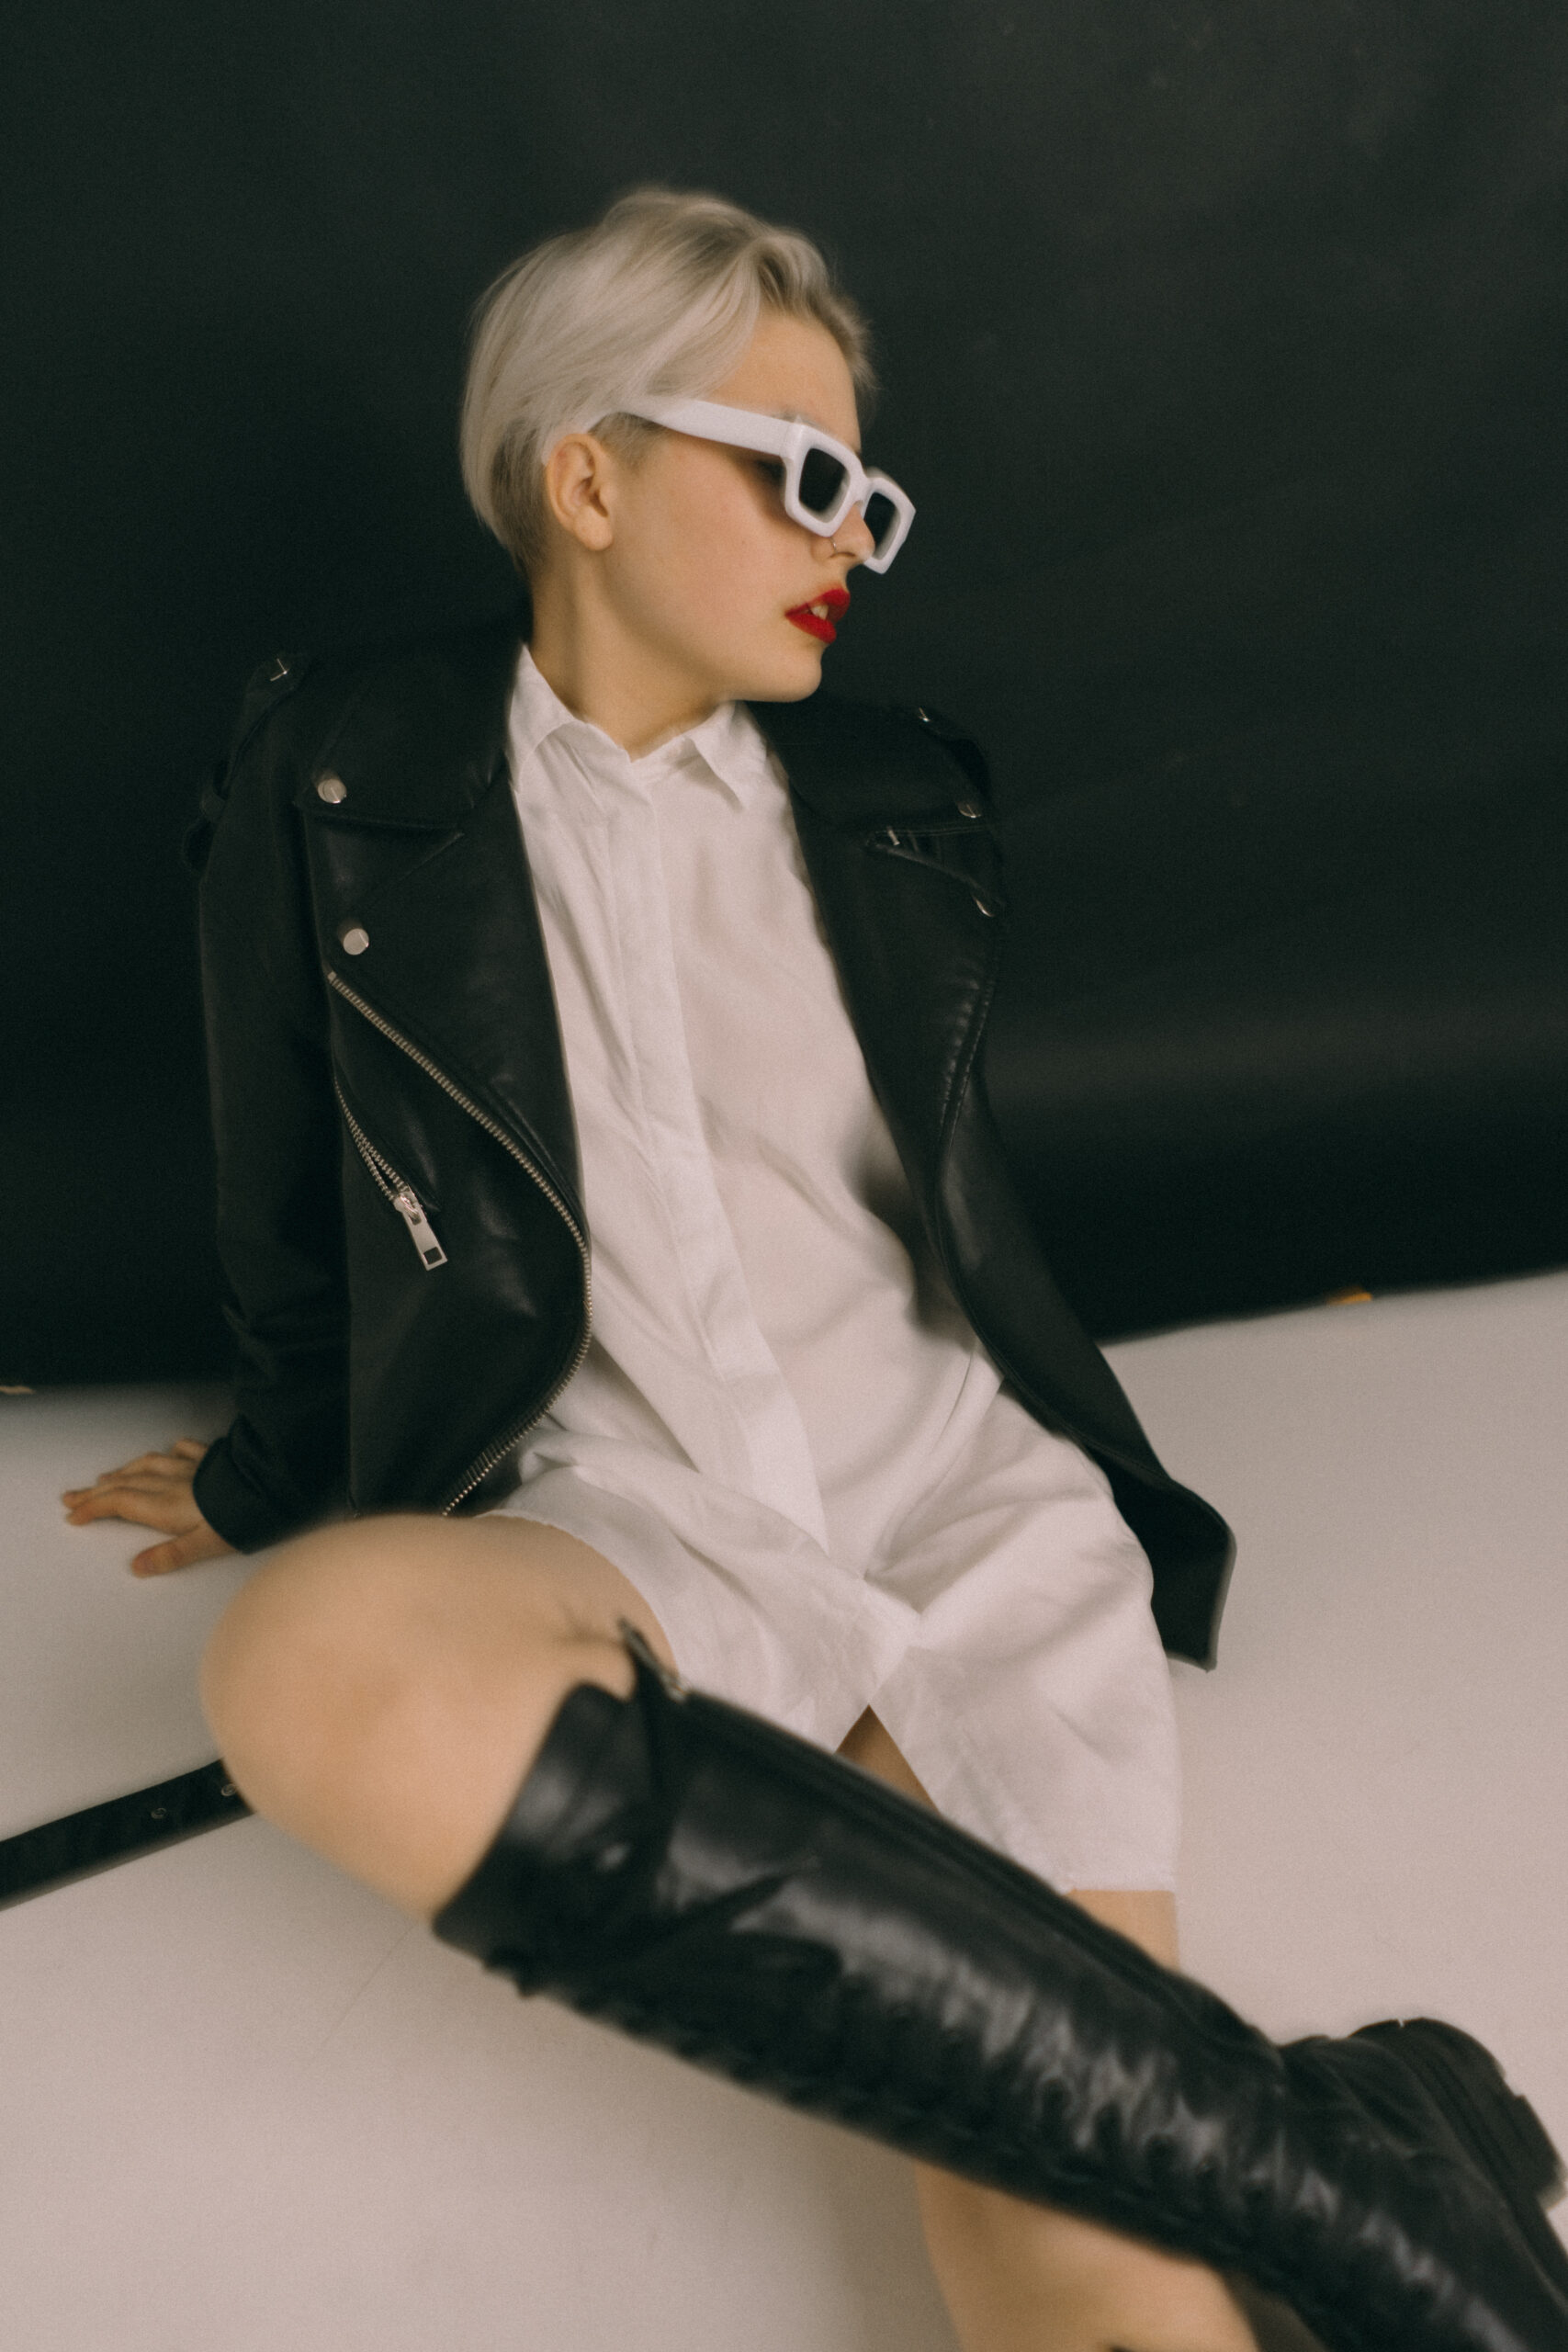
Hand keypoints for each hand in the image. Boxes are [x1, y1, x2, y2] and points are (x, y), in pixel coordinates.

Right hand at [61, 1438, 237, 1576]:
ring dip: (124, 1470)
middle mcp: (172, 1482)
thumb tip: (138, 1567)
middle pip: (125, 1484)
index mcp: (165, 1505)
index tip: (73, 1516)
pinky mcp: (212, 1459)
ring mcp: (192, 1467)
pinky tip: (169, 1449)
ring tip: (108, 1476)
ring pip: (148, 1465)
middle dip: (95, 1491)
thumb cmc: (242, 1519)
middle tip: (72, 1496)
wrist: (271, 1488)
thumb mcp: (204, 1546)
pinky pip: (185, 1449)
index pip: (118, 1504)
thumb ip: (170, 1556)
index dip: (93, 1508)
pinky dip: (169, 1450)